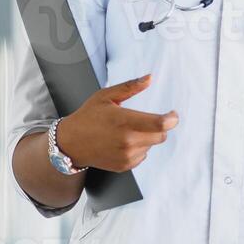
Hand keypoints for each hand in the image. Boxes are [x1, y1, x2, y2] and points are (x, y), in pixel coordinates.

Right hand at [55, 73, 178, 171]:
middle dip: (158, 127)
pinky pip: (143, 155)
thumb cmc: (88, 116)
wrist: (71, 143)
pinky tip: (122, 142)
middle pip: (161, 136)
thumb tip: (150, 78)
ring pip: (152, 145)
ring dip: (146, 137)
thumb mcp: (106, 96)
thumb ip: (130, 87)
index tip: (173, 114)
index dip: (172, 119)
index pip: (160, 124)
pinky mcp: (125, 165)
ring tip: (126, 131)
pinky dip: (138, 148)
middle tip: (143, 120)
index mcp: (125, 121)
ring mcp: (126, 155)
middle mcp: (128, 141)